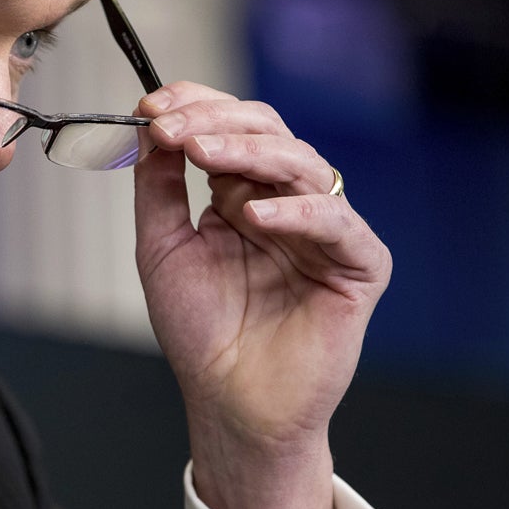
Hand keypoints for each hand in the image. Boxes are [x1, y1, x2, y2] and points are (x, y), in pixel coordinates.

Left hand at [133, 81, 391, 508]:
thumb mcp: (161, 246)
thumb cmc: (201, 330)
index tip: (149, 106)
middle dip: (214, 122)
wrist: (230, 401)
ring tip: (201, 153)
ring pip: (300, 163)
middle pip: (266, 131)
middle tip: (170, 128)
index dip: (194, 106)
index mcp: (242, 193)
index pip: (229, 127)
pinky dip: (295, 212)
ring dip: (246, 151)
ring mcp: (324, 229)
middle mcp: (285, 201)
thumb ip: (157, 186)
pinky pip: (336, 222)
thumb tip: (150, 126)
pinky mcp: (358, 264)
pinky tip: (252, 215)